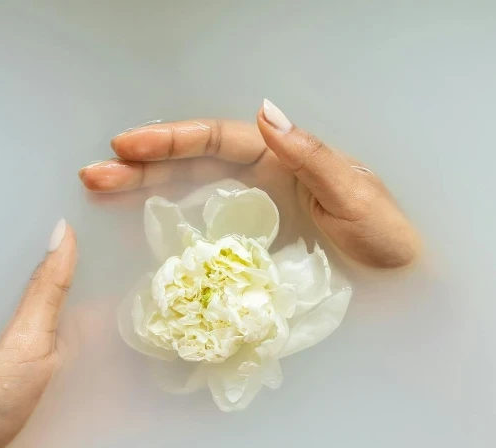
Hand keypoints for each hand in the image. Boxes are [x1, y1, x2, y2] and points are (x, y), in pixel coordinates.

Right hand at [79, 99, 418, 268]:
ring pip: (191, 194)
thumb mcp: (354, 194)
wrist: (401, 288)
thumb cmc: (388, 238)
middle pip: (192, 164)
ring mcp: (254, 215)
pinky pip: (204, 232)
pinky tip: (140, 232)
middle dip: (142, 165)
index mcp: (283, 157)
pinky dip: (171, 228)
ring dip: (146, 191)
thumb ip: (310, 157)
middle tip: (94, 173)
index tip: (127, 145)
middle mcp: (262, 179)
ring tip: (102, 192)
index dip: (171, 140)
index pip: (217, 139)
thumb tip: (265, 113)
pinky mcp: (251, 250)